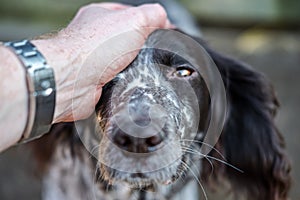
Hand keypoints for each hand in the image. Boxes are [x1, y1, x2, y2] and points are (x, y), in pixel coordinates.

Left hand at [32, 3, 171, 122]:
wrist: (72, 79)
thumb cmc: (93, 49)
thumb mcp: (134, 20)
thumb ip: (152, 15)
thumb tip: (163, 19)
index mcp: (100, 16)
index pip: (130, 14)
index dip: (148, 21)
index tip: (161, 30)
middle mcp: (93, 38)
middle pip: (126, 40)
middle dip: (140, 47)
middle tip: (147, 51)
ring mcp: (92, 60)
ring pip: (122, 62)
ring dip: (131, 66)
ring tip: (135, 67)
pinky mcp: (94, 81)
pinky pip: (116, 80)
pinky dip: (123, 81)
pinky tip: (125, 80)